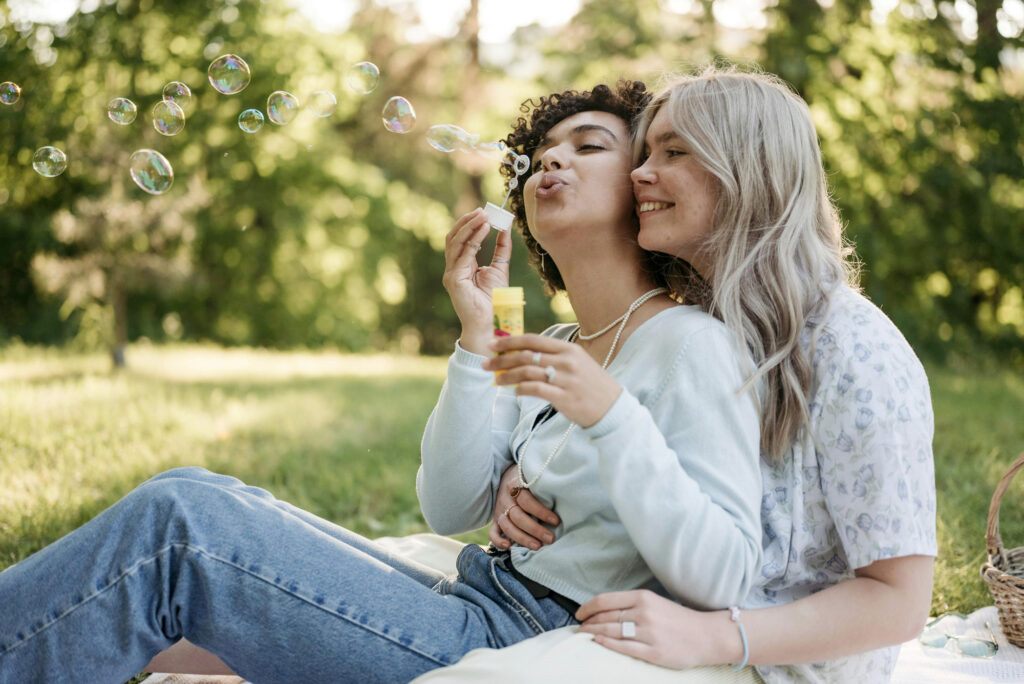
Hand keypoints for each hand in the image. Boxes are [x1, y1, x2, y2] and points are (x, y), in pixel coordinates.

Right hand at [442, 208, 512, 353]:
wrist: (491, 322)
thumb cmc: (494, 300)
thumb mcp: (500, 268)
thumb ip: (501, 249)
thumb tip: (505, 228)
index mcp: (461, 266)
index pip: (460, 239)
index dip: (470, 224)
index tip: (484, 212)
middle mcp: (453, 268)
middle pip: (454, 237)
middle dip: (467, 221)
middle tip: (482, 210)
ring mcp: (451, 274)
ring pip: (455, 242)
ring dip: (469, 226)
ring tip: (483, 216)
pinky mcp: (454, 280)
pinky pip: (463, 254)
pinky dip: (473, 240)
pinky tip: (484, 229)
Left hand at [482, 334, 621, 426]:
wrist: (613, 408)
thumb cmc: (592, 385)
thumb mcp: (578, 363)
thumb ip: (555, 356)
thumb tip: (526, 353)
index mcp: (569, 349)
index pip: (533, 340)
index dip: (510, 341)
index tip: (492, 344)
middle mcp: (566, 361)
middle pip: (526, 355)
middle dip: (501, 359)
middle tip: (485, 364)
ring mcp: (565, 379)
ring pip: (527, 372)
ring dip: (507, 376)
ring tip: (495, 380)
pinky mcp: (564, 398)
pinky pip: (535, 390)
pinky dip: (521, 389)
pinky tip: (514, 391)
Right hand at [488, 464, 558, 550]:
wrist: (507, 474)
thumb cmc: (527, 478)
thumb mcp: (533, 475)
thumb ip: (543, 484)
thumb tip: (565, 496)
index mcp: (515, 485)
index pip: (527, 501)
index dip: (541, 512)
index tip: (556, 521)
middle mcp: (505, 498)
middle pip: (518, 517)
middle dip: (535, 529)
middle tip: (550, 538)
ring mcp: (499, 510)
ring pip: (507, 526)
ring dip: (522, 538)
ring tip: (537, 546)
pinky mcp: (495, 519)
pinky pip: (492, 532)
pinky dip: (498, 541)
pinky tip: (509, 546)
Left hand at [576, 591, 738, 669]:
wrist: (706, 635)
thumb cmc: (677, 619)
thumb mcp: (654, 603)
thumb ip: (631, 604)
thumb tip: (603, 610)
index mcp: (643, 598)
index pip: (605, 601)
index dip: (587, 607)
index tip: (579, 614)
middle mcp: (644, 613)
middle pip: (605, 617)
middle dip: (587, 623)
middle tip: (579, 628)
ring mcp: (648, 633)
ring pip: (611, 632)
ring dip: (593, 633)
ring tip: (584, 635)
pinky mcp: (654, 652)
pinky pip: (624, 648)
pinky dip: (607, 645)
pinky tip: (598, 643)